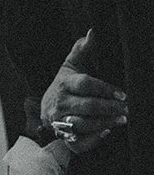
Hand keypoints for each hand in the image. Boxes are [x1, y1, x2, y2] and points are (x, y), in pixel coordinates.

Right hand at [41, 31, 126, 152]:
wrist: (46, 107)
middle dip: (108, 108)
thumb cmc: (66, 85)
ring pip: (82, 124)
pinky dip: (92, 140)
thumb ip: (82, 49)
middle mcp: (59, 103)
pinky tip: (107, 132)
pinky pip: (77, 142)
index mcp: (63, 84)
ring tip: (122, 119)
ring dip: (104, 123)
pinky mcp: (62, 137)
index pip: (84, 85)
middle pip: (86, 106)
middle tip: (127, 108)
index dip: (104, 89)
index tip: (122, 93)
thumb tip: (93, 31)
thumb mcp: (71, 66)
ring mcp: (59, 121)